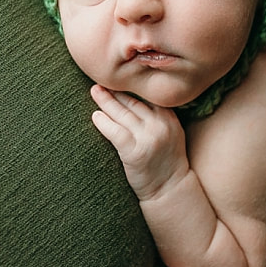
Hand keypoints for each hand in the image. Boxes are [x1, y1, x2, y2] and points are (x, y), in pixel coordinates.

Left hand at [89, 85, 189, 199]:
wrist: (170, 189)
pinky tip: (95, 116)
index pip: (145, 96)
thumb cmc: (166, 161)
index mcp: (169, 117)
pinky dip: (103, 123)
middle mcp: (160, 124)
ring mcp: (148, 137)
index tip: (117, 77)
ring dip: (106, 101)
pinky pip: (115, 132)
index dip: (130, 86)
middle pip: (132, 102)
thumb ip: (157, 116)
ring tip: (95, 91)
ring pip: (122, 114)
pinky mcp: (135, 151)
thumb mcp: (170, 133)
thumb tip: (133, 98)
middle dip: (115, 91)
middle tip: (100, 80)